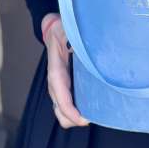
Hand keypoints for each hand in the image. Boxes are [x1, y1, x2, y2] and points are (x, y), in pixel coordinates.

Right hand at [42, 13, 89, 128]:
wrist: (53, 29)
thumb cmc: (61, 29)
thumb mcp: (68, 29)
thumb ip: (75, 36)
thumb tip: (88, 44)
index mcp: (56, 70)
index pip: (60, 96)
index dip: (70, 110)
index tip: (83, 119)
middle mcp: (55, 82)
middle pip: (60, 111)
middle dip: (75, 119)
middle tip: (95, 115)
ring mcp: (58, 86)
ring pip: (62, 111)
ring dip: (76, 116)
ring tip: (95, 112)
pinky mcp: (63, 85)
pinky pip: (67, 104)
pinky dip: (76, 110)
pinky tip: (90, 104)